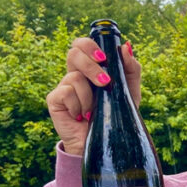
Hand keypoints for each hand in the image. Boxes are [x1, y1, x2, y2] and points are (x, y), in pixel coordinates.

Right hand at [46, 37, 140, 154]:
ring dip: (89, 96)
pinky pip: (66, 92)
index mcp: (90, 68)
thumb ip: (130, 68)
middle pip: (73, 53)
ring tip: (93, 111)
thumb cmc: (116, 114)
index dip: (89, 45)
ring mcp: (64, 87)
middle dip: (91, 67)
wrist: (105, 141)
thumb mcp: (130, 91)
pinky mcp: (55, 100)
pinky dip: (78, 105)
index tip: (104, 58)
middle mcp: (75, 74)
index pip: (82, 45)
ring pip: (74, 77)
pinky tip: (81, 116)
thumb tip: (125, 46)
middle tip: (105, 82)